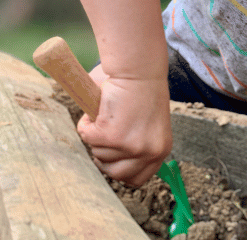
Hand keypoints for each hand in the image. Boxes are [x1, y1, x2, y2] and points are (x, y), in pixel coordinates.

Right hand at [77, 64, 172, 185]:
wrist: (138, 67)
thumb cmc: (140, 87)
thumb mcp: (147, 124)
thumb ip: (136, 143)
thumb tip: (112, 158)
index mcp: (161, 149)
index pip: (138, 178)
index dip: (120, 169)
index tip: (112, 157)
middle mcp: (149, 151)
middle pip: (115, 174)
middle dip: (104, 157)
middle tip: (103, 136)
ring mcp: (131, 146)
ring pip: (98, 155)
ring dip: (96, 137)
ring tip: (106, 114)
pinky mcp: (112, 135)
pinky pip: (87, 138)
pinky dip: (86, 123)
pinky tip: (98, 108)